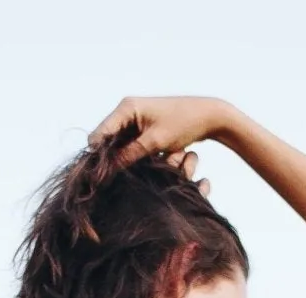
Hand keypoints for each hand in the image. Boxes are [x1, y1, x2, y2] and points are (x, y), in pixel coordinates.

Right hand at [88, 96, 234, 170]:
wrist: (207, 116)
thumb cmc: (183, 123)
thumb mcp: (155, 143)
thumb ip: (129, 156)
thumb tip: (107, 171)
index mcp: (126, 108)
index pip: (98, 136)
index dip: (98, 157)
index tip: (104, 178)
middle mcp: (126, 111)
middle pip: (105, 142)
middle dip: (110, 160)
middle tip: (117, 181)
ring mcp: (134, 119)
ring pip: (117, 146)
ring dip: (123, 160)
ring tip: (131, 174)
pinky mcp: (142, 128)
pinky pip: (129, 146)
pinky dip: (132, 157)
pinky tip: (140, 168)